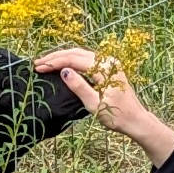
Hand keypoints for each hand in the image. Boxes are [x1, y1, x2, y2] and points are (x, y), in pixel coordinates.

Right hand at [38, 45, 173, 169]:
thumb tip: (64, 71)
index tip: (39, 67)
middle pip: (76, 53)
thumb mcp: (95, 104)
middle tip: (38, 63)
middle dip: (56, 57)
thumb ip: (79, 86)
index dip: (55, 62)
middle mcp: (107, 61)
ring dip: (62, 58)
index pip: (74, 59)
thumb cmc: (116, 115)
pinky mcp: (107, 68)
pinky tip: (61, 65)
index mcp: (105, 68)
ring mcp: (108, 63)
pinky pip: (86, 59)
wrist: (135, 120)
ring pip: (80, 54)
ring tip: (46, 63)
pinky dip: (71, 61)